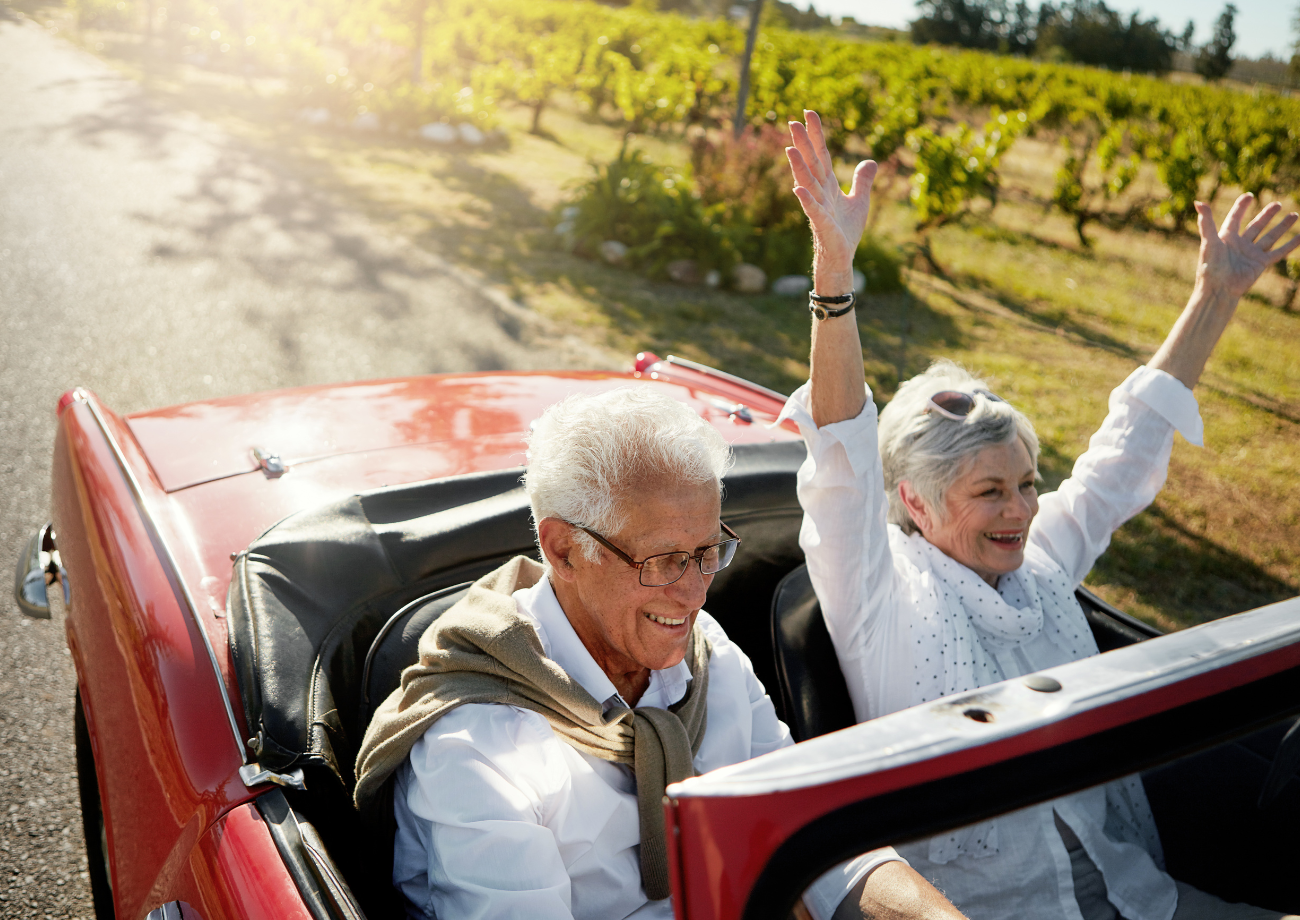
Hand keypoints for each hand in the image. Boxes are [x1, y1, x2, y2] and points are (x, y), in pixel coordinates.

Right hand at [787, 110, 876, 286]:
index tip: (809, 113)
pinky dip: (807, 200)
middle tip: (792, 121)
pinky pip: (813, 211)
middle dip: (803, 143)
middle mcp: (821, 193)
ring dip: (799, 167)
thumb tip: (871, 161)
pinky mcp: (823, 225)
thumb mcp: (860, 201)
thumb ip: (862, 181)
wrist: (841, 259)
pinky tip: (798, 189)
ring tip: (790, 149)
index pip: (821, 155)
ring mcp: (819, 208)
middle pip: (811, 164)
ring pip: (808, 183)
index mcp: (829, 186)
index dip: (816, 135)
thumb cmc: (845, 232)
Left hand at [1195, 193, 1299, 300]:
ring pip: (1270, 237)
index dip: (1241, 207)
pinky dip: (1290, 244)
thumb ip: (1206, 222)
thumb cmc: (1210, 267)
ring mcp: (1251, 254)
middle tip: (1277, 205)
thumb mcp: (1209, 241)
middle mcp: (1240, 244)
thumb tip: (1198, 202)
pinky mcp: (1261, 263)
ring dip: (1282, 226)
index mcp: (1226, 237)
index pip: (1235, 218)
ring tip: (1294, 215)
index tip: (1249, 196)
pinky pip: (1279, 252)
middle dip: (1266, 215)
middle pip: (1256, 226)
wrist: (1219, 289)